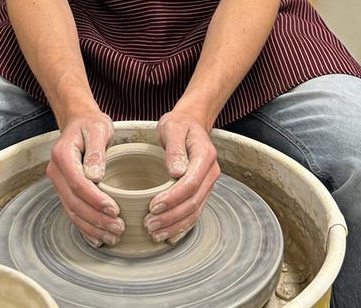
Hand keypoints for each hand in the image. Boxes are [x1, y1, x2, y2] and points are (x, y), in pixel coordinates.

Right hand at [45, 112, 123, 247]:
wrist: (79, 122)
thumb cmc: (91, 125)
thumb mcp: (98, 129)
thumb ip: (97, 151)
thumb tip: (95, 176)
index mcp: (62, 155)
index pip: (78, 184)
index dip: (96, 200)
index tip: (114, 210)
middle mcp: (56, 171)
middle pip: (74, 202)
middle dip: (96, 219)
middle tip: (118, 228)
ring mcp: (58, 182)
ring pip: (72, 211)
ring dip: (91, 227)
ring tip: (112, 236)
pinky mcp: (64, 190)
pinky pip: (72, 211)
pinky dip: (85, 227)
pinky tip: (98, 238)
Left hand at [145, 111, 220, 244]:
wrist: (191, 123)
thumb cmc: (179, 125)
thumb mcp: (173, 128)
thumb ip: (175, 148)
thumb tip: (176, 171)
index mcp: (205, 155)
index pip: (190, 183)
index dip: (172, 198)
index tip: (152, 206)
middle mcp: (211, 172)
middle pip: (193, 202)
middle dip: (171, 217)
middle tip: (149, 224)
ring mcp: (209, 183)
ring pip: (195, 211)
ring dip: (175, 225)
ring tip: (155, 234)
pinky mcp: (203, 191)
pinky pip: (196, 212)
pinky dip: (183, 226)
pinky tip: (169, 236)